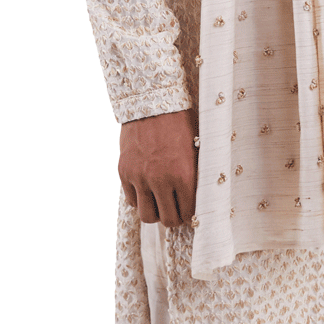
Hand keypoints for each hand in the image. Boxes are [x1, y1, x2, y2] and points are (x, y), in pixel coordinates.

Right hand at [119, 108, 196, 226]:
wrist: (151, 103)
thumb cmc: (179, 123)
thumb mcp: (196, 147)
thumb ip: (196, 174)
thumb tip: (199, 197)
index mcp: (184, 174)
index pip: (188, 212)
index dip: (189, 214)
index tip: (188, 210)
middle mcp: (160, 179)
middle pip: (167, 220)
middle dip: (173, 218)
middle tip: (175, 210)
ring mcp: (140, 177)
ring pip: (146, 215)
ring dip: (154, 212)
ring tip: (159, 203)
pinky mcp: (124, 172)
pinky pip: (131, 200)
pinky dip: (139, 199)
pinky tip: (147, 190)